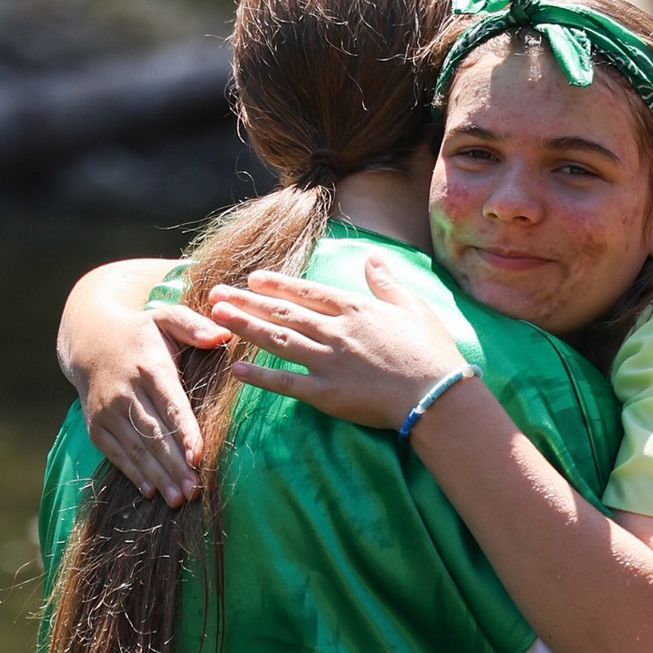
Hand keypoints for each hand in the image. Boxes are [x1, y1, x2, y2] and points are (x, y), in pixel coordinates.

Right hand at [69, 297, 225, 505]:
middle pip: (154, 434)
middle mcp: (126, 391)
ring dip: (158, 476)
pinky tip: (151, 491)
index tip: (198, 457)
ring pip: (136, 448)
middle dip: (174, 465)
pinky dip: (133, 473)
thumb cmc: (141, 333)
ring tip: (178, 499)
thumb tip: (223, 334)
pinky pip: (116, 454)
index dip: (185, 432)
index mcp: (149, 367)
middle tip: (195, 490)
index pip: (171, 405)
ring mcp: (108, 411)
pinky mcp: (96, 426)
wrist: (89, 340)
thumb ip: (194, 326)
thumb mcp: (166, 318)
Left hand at [202, 254, 467, 432]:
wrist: (434, 394)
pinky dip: (259, 377)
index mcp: (355, 309)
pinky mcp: (325, 393)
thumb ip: (386, 282)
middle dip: (247, 301)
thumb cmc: (431, 351)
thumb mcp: (413, 306)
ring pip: (277, 340)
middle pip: (283, 313)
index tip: (254, 278)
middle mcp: (334, 331)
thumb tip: (372, 258)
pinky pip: (285, 383)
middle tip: (217, 293)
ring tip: (218, 316)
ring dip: (245, 327)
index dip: (278, 285)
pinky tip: (236, 369)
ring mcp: (326, 362)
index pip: (308, 292)